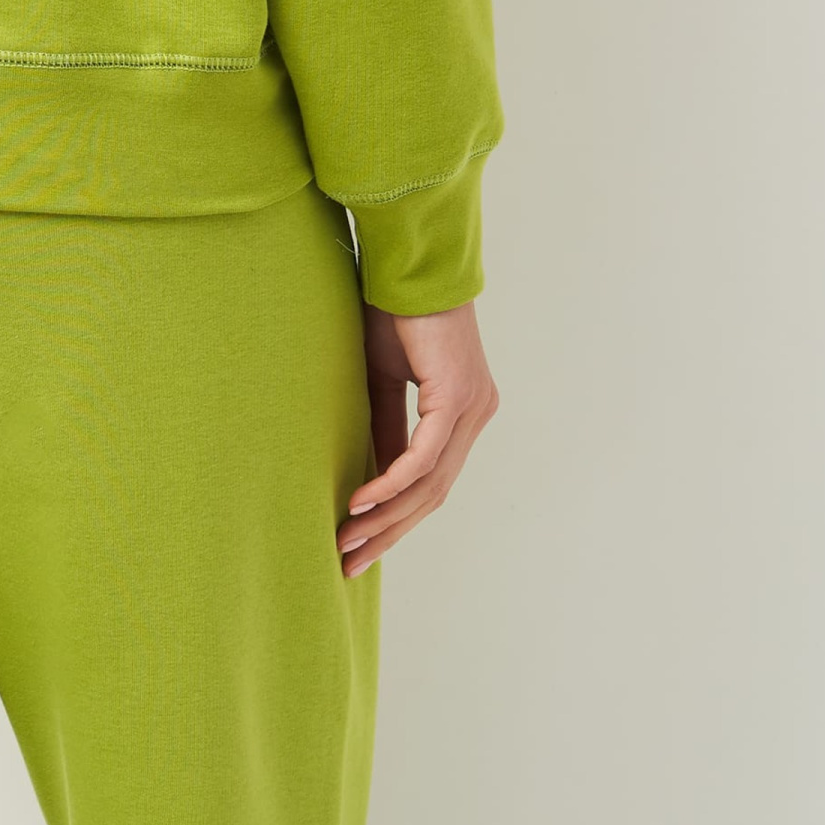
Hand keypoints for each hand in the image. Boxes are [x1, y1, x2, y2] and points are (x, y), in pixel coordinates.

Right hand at [338, 299, 496, 576]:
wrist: (408, 263)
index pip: (433, 481)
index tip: (360, 542)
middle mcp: (477, 416)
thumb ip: (386, 426)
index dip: (397, 516)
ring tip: (347, 539)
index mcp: (464, 412)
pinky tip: (360, 502)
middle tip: (350, 561)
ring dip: (385, 517)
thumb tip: (374, 476)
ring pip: (430, 484)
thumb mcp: (384, 378)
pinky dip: (391, 483)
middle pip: (433, 495)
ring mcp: (472, 410)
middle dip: (389, 532)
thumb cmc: (393, 311)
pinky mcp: (456, 400)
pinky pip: (423, 458)